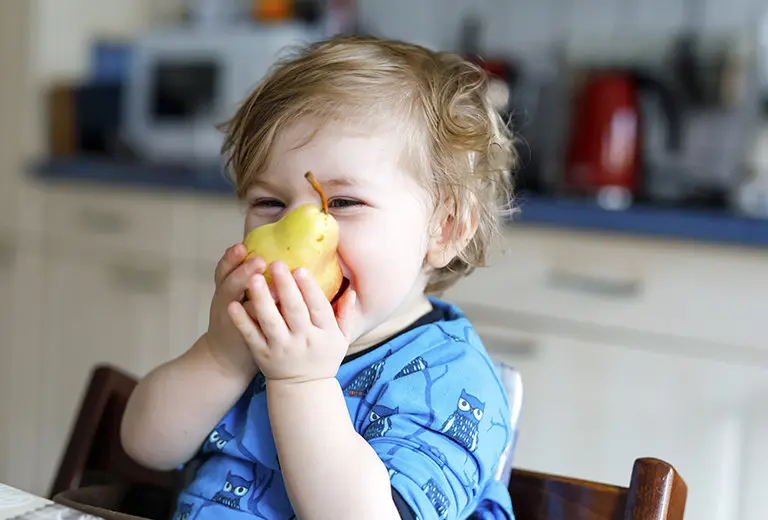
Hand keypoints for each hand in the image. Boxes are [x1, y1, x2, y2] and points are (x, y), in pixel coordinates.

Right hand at [206, 243, 266, 377]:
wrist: (225, 357)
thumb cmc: (234, 319)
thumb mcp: (232, 294)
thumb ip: (245, 275)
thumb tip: (266, 247)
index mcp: (224, 288)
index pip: (223, 269)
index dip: (230, 258)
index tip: (242, 246)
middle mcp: (225, 303)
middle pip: (229, 284)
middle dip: (243, 272)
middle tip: (259, 260)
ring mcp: (235, 322)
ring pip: (242, 307)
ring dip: (257, 297)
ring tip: (273, 288)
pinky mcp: (249, 339)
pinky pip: (255, 329)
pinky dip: (264, 321)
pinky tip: (279, 313)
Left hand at [228, 260, 356, 383]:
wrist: (304, 390)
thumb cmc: (323, 358)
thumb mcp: (341, 339)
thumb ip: (345, 315)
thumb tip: (351, 290)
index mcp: (325, 334)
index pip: (319, 308)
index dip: (310, 288)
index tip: (300, 269)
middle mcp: (304, 340)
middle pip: (294, 311)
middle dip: (285, 287)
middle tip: (276, 264)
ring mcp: (282, 348)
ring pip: (271, 321)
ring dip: (262, 300)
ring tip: (253, 278)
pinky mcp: (263, 355)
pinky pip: (252, 336)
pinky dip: (243, 322)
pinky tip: (234, 305)